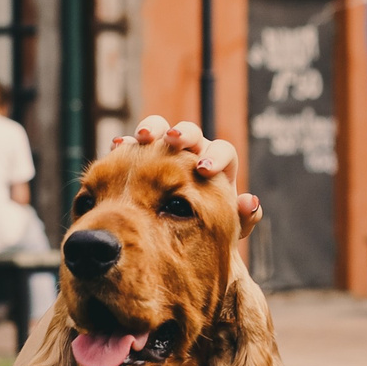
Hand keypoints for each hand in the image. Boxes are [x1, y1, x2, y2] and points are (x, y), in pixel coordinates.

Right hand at [116, 114, 255, 269]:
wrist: (177, 237)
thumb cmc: (209, 230)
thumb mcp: (227, 229)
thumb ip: (242, 217)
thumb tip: (249, 201)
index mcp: (218, 165)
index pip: (223, 151)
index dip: (216, 157)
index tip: (205, 169)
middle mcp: (193, 152)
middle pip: (192, 132)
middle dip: (184, 134)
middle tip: (174, 139)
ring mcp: (165, 151)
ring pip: (161, 128)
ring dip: (152, 128)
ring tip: (142, 137)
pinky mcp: (140, 156)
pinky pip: (134, 143)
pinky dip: (127, 143)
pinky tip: (117, 147)